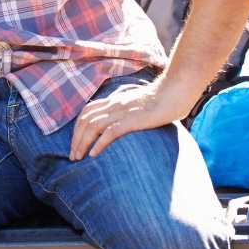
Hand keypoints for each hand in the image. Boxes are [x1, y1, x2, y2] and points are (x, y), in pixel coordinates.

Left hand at [68, 77, 195, 160]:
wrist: (175, 91)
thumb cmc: (161, 100)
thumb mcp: (137, 103)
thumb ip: (126, 110)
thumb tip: (120, 123)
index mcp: (115, 100)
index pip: (87, 111)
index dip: (77, 127)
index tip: (75, 142)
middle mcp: (115, 104)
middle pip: (86, 120)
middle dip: (76, 138)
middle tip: (73, 155)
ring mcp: (123, 111)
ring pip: (93, 126)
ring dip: (83, 142)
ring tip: (79, 157)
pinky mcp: (133, 120)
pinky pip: (110, 132)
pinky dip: (99, 143)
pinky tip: (94, 154)